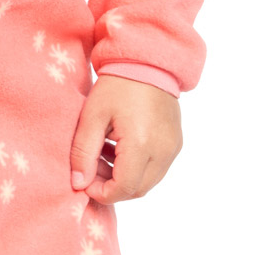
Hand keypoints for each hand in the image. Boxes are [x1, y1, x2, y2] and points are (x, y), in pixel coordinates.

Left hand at [70, 76, 181, 203]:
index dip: (102, 193)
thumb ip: (83, 153)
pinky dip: (137, 169)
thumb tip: (79, 184)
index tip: (84, 183)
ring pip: (148, 182)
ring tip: (103, 157)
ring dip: (124, 179)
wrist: (148, 62)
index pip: (123, 188)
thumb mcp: (92, 116)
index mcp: (141, 144)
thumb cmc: (118, 85)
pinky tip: (119, 150)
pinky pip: (157, 169)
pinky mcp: (175, 143)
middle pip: (137, 190)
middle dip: (112, 188)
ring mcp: (173, 147)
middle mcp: (163, 150)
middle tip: (91, 170)